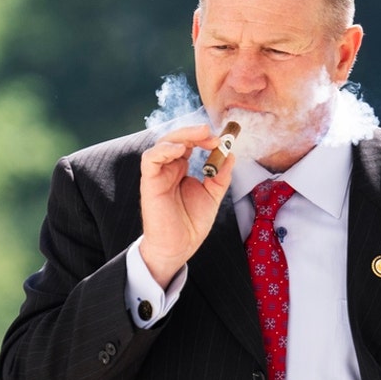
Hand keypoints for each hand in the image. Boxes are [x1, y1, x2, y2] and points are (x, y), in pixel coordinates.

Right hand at [139, 125, 234, 286]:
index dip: (204, 138)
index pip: (190, 143)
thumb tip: (230, 155)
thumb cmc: (191, 224)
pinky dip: (163, 150)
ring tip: (202, 136)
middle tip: (212, 133)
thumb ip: (220, 175)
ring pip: (163, 143)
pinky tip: (179, 150)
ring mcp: (158, 174)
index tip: (221, 140)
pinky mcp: (149, 182)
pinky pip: (150, 159)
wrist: (179, 247)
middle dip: (195, 132)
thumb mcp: (212, 196)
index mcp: (181, 168)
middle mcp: (169, 168)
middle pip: (177, 138)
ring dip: (182, 135)